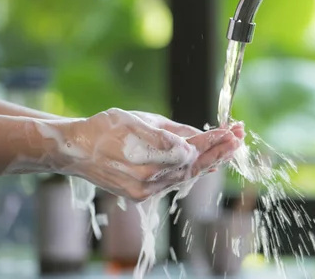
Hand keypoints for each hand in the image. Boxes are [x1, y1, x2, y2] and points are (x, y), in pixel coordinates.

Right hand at [41, 108, 243, 201]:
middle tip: (238, 138)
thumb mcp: (142, 119)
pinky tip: (207, 164)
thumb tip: (200, 137)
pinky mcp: (140, 195)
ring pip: (185, 177)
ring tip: (229, 149)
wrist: (75, 151)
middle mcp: (148, 177)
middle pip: (193, 165)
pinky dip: (190, 172)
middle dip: (218, 151)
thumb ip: (174, 131)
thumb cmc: (106, 128)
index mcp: (148, 153)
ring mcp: (144, 190)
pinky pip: (173, 183)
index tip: (230, 129)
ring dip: (209, 162)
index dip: (212, 139)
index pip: (191, 148)